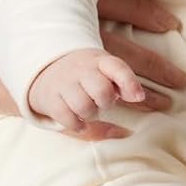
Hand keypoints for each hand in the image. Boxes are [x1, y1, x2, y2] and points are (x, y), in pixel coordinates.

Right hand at [0, 0, 185, 139]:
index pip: (95, 4)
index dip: (137, 13)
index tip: (172, 21)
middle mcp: (32, 39)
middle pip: (103, 53)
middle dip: (146, 66)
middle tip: (182, 76)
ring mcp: (25, 74)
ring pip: (91, 90)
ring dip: (131, 100)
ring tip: (167, 106)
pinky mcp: (15, 102)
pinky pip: (62, 121)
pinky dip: (92, 132)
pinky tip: (121, 136)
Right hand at [28, 48, 148, 131]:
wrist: (47, 67)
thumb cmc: (87, 75)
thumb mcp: (105, 71)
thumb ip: (124, 82)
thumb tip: (138, 97)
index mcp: (99, 61)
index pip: (117, 68)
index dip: (129, 83)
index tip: (139, 97)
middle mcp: (81, 69)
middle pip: (101, 91)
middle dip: (106, 103)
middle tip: (102, 102)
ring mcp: (64, 83)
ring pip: (84, 107)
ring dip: (91, 115)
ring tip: (88, 110)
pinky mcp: (50, 98)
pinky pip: (67, 118)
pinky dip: (77, 124)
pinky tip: (80, 122)